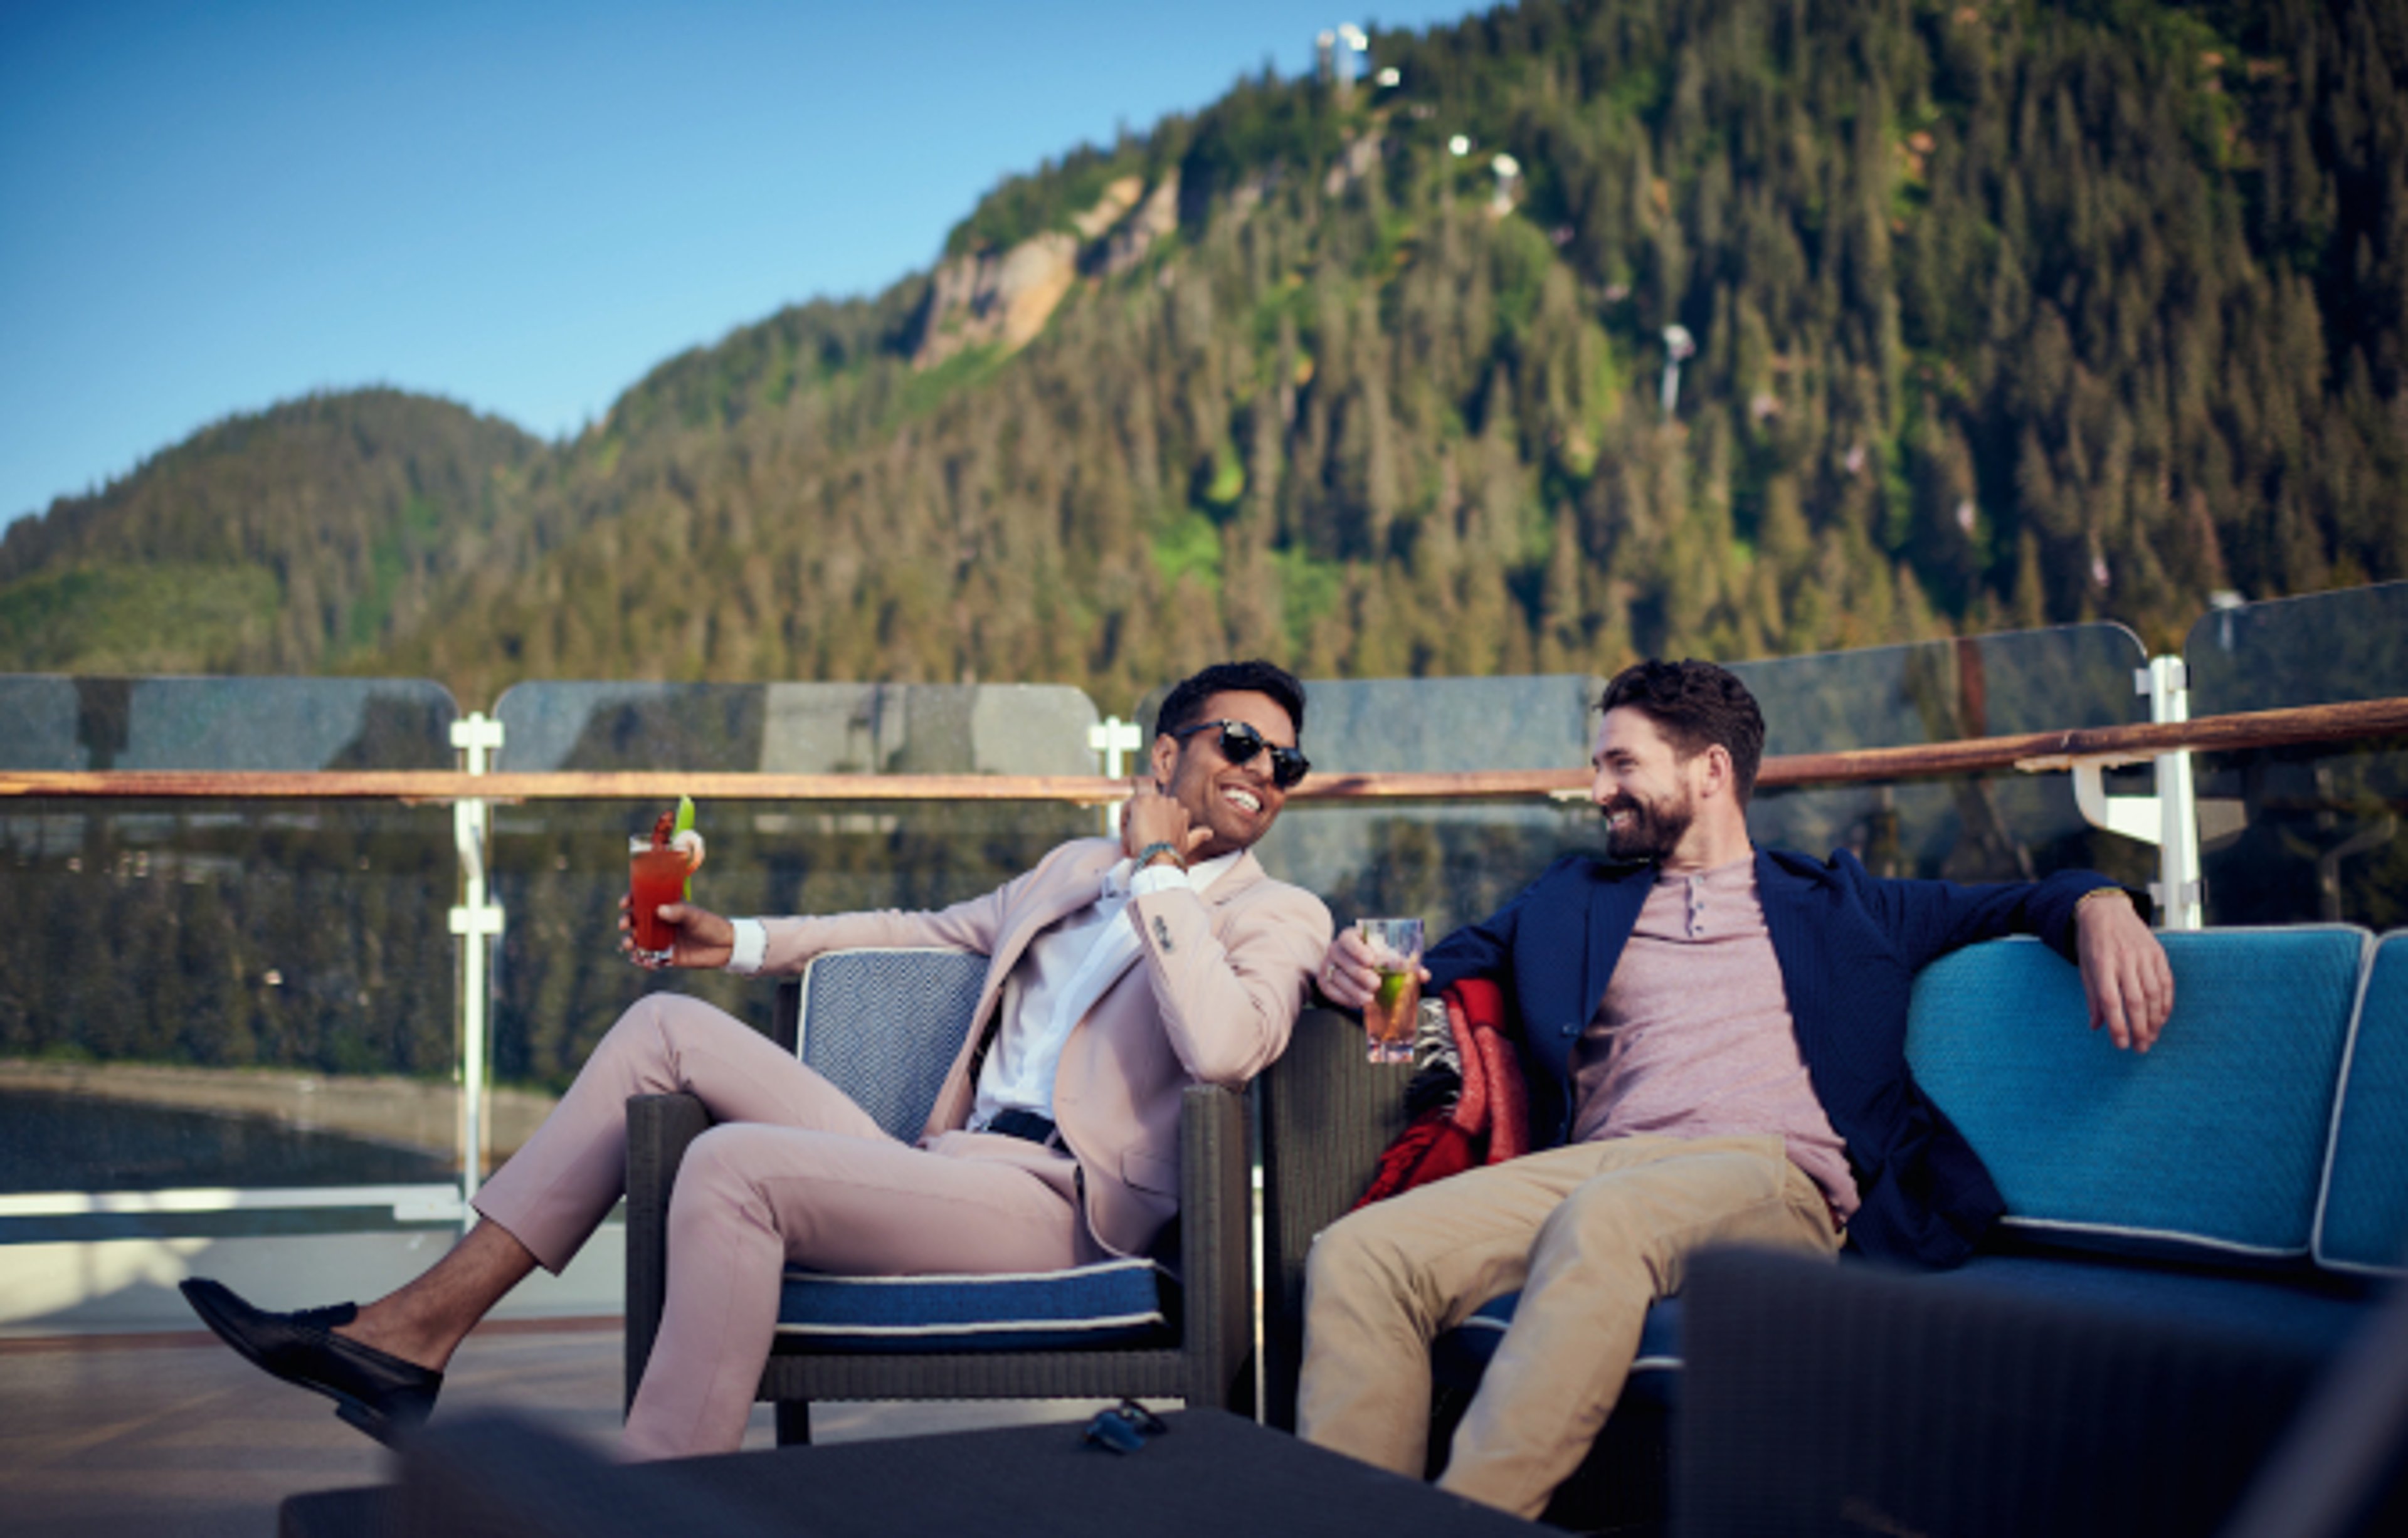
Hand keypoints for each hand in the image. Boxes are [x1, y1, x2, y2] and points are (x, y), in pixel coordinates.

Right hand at [618, 893, 735, 970]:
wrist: (726, 947)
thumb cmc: (710, 925)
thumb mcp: (695, 915)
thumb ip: (678, 912)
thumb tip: (659, 910)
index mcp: (665, 908)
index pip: (643, 901)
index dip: (630, 900)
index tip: (623, 903)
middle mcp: (660, 924)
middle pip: (635, 922)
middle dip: (626, 923)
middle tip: (624, 926)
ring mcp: (662, 941)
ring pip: (638, 941)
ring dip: (630, 943)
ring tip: (630, 945)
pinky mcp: (666, 957)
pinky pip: (649, 960)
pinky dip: (643, 961)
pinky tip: (642, 962)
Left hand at [1120, 776, 1209, 866]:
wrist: (1160, 857)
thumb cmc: (1173, 853)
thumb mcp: (1188, 842)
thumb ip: (1198, 835)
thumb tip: (1209, 833)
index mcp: (1181, 810)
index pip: (1161, 814)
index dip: (1153, 829)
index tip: (1149, 843)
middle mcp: (1170, 801)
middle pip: (1148, 811)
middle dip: (1142, 826)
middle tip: (1138, 844)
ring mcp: (1155, 799)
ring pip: (1137, 809)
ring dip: (1132, 825)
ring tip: (1132, 843)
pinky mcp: (1140, 801)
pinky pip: (1126, 809)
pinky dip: (1123, 824)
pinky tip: (1127, 838)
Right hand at [1316, 926, 1429, 1010]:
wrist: (1353, 965)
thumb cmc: (1374, 958)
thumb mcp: (1388, 956)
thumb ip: (1404, 964)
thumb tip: (1424, 975)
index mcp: (1350, 937)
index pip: (1349, 939)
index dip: (1358, 949)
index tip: (1371, 961)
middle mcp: (1335, 949)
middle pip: (1343, 960)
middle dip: (1360, 974)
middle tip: (1376, 984)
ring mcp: (1328, 966)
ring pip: (1337, 978)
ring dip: (1354, 990)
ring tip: (1369, 999)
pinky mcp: (1324, 982)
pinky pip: (1331, 991)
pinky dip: (1344, 998)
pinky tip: (1357, 1003)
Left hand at [2074, 890, 2173, 1051]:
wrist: (2106, 910)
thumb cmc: (2092, 943)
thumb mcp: (2085, 968)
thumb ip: (2093, 997)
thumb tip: (2096, 1026)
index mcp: (2101, 964)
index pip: (2111, 1001)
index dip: (2117, 1025)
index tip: (2121, 1044)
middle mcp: (2124, 960)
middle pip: (2136, 1001)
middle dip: (2139, 1028)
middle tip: (2141, 1048)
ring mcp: (2143, 956)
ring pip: (2154, 994)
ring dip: (2154, 1020)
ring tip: (2151, 1037)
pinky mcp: (2157, 953)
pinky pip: (2166, 982)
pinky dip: (2166, 1003)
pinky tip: (2162, 1018)